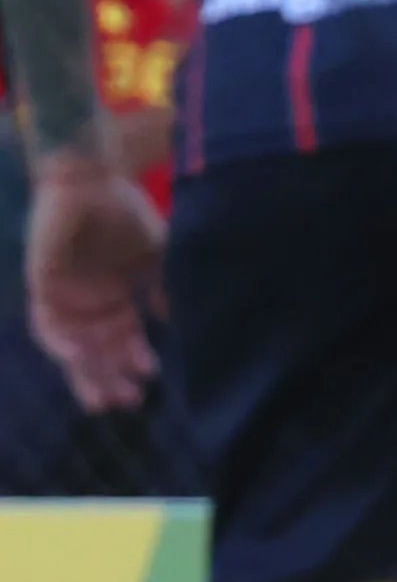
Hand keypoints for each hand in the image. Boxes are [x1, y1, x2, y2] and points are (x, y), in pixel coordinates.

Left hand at [25, 147, 163, 411]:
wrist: (94, 178)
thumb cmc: (125, 209)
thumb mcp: (155, 253)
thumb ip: (161, 287)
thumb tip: (169, 319)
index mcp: (112, 292)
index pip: (121, 337)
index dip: (133, 359)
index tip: (152, 376)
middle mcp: (86, 298)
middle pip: (94, 349)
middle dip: (108, 377)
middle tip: (124, 403)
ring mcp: (63, 292)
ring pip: (71, 344)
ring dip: (85, 370)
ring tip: (103, 394)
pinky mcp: (41, 282)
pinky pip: (46, 322)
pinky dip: (60, 341)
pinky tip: (78, 356)